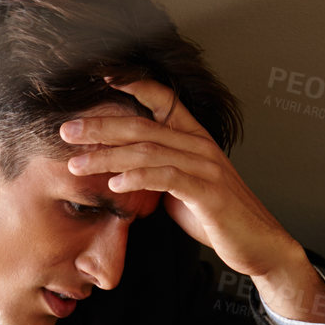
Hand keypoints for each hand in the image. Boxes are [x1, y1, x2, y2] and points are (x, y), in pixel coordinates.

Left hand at [60, 78, 324, 324]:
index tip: (97, 79)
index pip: (162, 99)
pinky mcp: (208, 193)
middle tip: (65, 130)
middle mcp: (199, 145)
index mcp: (193, 137)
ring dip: (108, 157)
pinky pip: (168, 178)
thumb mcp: (179, 188)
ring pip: (149, 152)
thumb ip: (154, 172)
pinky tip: (115, 184)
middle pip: (142, 126)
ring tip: (77, 164)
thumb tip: (119, 170)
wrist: (258, 245)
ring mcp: (206, 167)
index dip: (132, 84)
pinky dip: (139, 178)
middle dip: (100, 127)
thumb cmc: (216, 217)